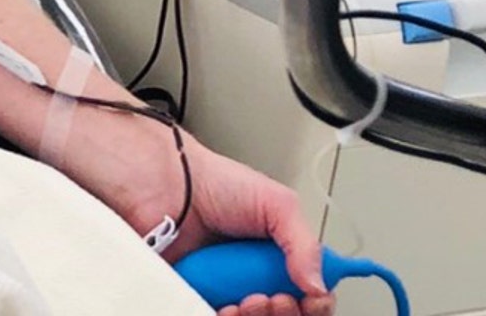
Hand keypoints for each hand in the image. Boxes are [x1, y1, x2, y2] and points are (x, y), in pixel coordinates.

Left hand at [169, 143, 334, 315]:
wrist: (166, 183)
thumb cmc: (215, 183)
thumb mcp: (277, 204)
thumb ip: (305, 245)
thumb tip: (319, 286)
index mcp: (278, 256)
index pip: (309, 295)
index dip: (316, 305)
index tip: (313, 300)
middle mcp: (254, 276)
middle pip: (285, 315)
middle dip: (288, 314)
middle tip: (278, 297)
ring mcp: (225, 288)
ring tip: (251, 299)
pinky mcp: (196, 294)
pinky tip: (226, 307)